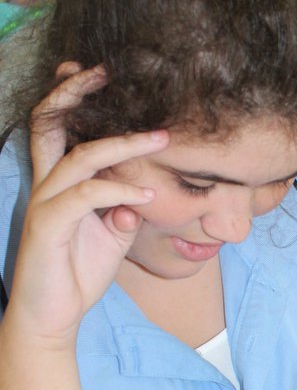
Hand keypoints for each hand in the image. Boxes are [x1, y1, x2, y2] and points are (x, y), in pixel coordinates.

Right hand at [6, 63, 168, 343]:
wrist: (53, 318)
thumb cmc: (79, 272)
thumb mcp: (113, 235)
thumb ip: (126, 209)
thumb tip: (141, 196)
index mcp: (58, 181)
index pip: (60, 127)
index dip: (73, 95)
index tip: (100, 71)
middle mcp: (45, 184)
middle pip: (50, 122)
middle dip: (76, 92)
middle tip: (107, 72)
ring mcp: (43, 203)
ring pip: (80, 157)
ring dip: (123, 145)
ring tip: (161, 138)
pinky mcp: (47, 227)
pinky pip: (85, 197)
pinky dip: (118, 192)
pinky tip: (145, 197)